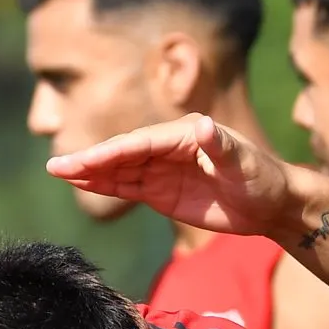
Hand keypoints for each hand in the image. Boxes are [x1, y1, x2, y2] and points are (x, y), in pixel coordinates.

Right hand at [46, 114, 314, 242]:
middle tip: (56, 167)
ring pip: (120, 170)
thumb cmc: (263, 178)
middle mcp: (169, 148)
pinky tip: (81, 184)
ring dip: (90, 172)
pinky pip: (128, 187)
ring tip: (58, 173)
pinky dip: (104, 186)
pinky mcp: (161, 193)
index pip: (141, 143)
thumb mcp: (245, 162)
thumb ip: (221, 144)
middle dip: (90, 160)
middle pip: (123, 154)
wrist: (272, 204)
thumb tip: (201, 124)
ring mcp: (162, 170)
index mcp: (184, 134)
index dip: (112, 151)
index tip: (87, 160)